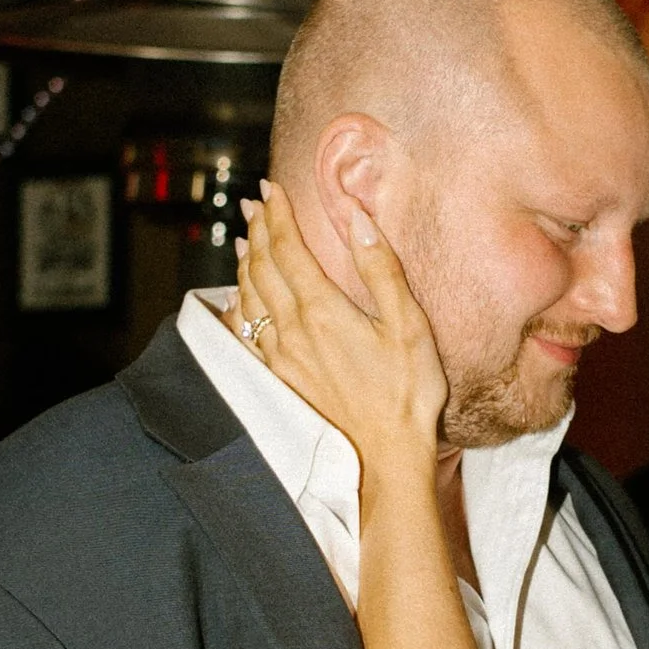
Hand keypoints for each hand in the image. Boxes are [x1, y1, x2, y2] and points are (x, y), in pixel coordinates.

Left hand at [236, 179, 446, 470]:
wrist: (383, 459)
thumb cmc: (407, 394)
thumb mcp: (408, 326)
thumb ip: (381, 268)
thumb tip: (358, 218)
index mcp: (323, 310)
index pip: (289, 248)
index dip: (277, 214)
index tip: (271, 189)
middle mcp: (292, 330)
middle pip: (262, 266)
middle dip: (257, 229)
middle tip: (255, 203)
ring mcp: (280, 356)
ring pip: (249, 295)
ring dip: (245, 261)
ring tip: (244, 237)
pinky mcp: (278, 378)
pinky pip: (246, 330)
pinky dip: (240, 302)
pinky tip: (240, 296)